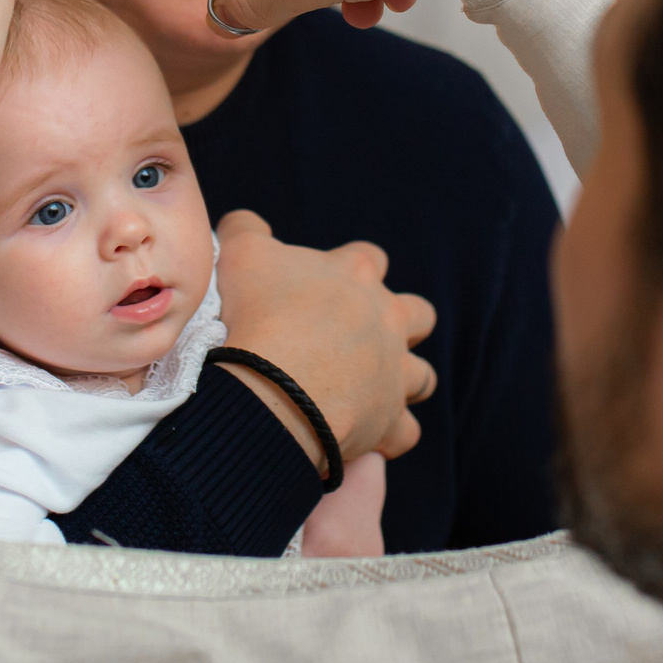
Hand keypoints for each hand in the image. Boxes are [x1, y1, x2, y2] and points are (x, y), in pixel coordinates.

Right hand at [212, 210, 436, 467]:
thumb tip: (244, 222)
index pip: (370, 257)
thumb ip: (246, 230)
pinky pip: (405, 433)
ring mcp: (394, 372)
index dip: (354, 269)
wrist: (269, 387)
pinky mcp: (390, 421)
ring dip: (402, 382)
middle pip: (419, 315)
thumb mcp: (240, 255)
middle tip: (360, 340)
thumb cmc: (258, 315)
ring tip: (370, 393)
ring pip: (422, 376)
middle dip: (400, 324)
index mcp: (356, 275)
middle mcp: (387, 320)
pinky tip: (366, 440)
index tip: (329, 286)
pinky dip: (389, 436)